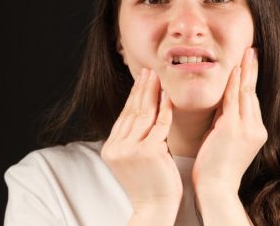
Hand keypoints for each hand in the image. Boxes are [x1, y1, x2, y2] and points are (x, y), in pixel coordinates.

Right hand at [101, 68, 181, 214]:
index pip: (125, 115)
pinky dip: (164, 108)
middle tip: (147, 71)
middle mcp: (118, 146)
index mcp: (112, 147)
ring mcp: (131, 148)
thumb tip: (143, 114)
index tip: (140, 80)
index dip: (133, 96)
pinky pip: (159, 123)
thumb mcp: (136, 157)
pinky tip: (167, 95)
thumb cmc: (151, 183)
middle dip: (141, 88)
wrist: (154, 208)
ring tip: (155, 76)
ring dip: (151, 92)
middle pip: (132, 110)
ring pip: (144, 113)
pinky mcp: (148, 151)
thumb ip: (135, 137)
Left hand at [192, 47, 267, 194]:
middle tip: (252, 51)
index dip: (250, 80)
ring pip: (245, 93)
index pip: (251, 100)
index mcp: (255, 132)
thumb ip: (226, 120)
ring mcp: (246, 129)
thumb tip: (222, 103)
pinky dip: (234, 83)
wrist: (216, 188)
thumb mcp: (225, 139)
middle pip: (252, 92)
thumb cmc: (216, 167)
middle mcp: (256, 128)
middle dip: (252, 70)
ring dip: (246, 70)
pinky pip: (233, 100)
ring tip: (247, 53)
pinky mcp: (233, 129)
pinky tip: (235, 69)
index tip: (249, 64)